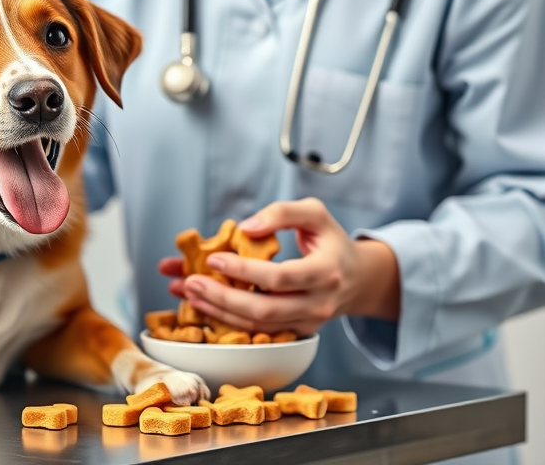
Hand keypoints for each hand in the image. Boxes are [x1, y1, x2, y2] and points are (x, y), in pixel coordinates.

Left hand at [159, 198, 399, 335]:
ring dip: (217, 311)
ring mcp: (308, 322)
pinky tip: (203, 304)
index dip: (244, 270)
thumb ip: (283, 212)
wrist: (357, 279)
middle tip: (190, 282)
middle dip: (222, 298)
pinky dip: (227, 318)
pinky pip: (258, 330)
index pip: (280, 277)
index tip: (214, 259)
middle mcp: (318, 303)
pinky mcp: (296, 332)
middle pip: (264, 310)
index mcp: (326, 272)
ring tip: (187, 291)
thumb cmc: (331, 242)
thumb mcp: (315, 214)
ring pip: (257, 325)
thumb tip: (247, 227)